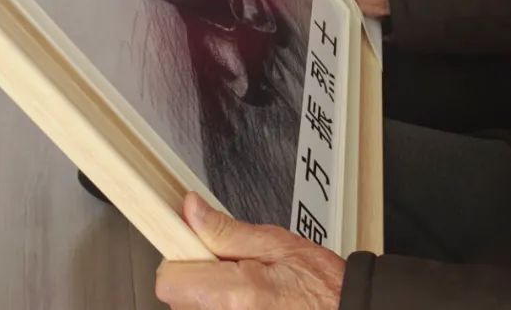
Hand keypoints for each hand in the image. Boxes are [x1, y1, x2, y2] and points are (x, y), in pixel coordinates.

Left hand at [156, 193, 344, 309]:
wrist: (340, 309)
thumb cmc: (318, 282)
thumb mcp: (274, 241)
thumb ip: (225, 229)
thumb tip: (191, 210)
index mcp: (235, 294)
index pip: (170, 280)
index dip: (181, 257)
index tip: (198, 247)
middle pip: (177, 296)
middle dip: (198, 274)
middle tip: (233, 265)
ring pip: (190, 308)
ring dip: (208, 293)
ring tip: (242, 284)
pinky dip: (218, 305)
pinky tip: (244, 300)